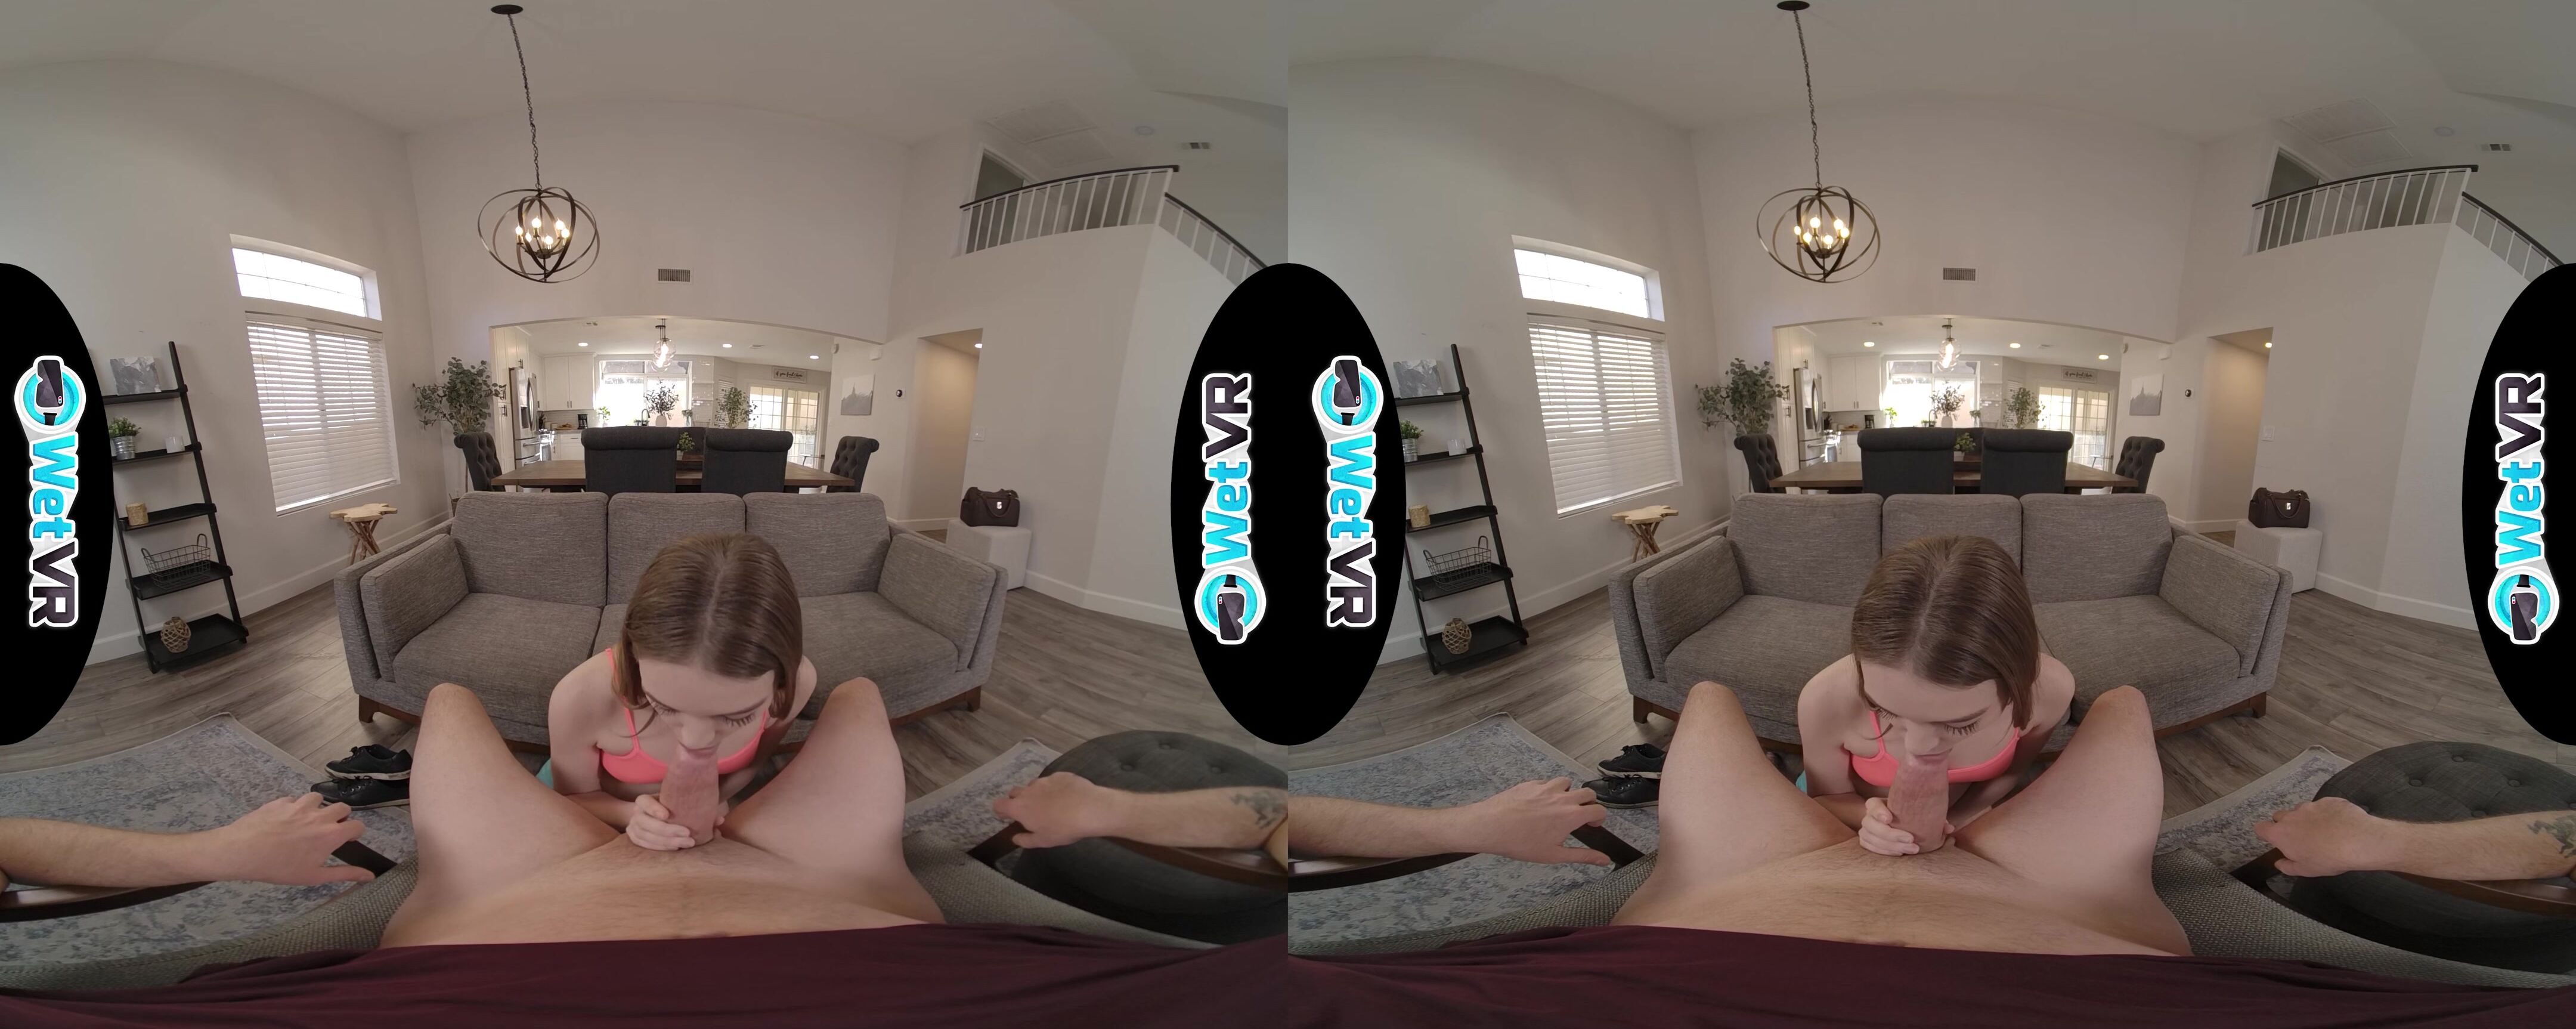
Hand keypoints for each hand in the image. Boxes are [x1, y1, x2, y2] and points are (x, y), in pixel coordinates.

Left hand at [202, 793, 371, 884]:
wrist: (242, 851)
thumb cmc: (280, 868)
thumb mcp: (314, 876)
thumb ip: (345, 874)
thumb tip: (371, 875)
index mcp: (332, 834)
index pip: (358, 825)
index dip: (354, 833)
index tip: (345, 841)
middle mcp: (320, 815)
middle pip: (342, 808)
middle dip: (339, 818)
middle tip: (324, 832)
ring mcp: (300, 805)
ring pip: (319, 799)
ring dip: (317, 809)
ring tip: (304, 823)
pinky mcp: (281, 801)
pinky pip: (294, 800)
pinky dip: (294, 808)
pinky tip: (284, 821)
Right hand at [627, 793, 714, 850]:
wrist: (650, 815)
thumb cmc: (671, 806)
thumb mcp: (680, 803)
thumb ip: (698, 807)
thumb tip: (719, 820)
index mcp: (644, 800)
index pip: (644, 802)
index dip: (654, 808)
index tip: (667, 815)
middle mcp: (635, 813)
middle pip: (646, 822)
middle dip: (668, 830)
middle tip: (688, 835)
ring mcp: (632, 826)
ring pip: (646, 836)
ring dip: (667, 842)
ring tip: (686, 844)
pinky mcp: (634, 838)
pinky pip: (644, 845)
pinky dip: (659, 847)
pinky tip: (675, 849)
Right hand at [994, 772, 1123, 847]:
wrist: (1089, 808)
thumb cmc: (1062, 828)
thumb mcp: (1043, 841)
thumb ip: (1026, 839)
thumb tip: (1015, 838)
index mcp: (1019, 807)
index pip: (999, 804)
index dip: (1000, 810)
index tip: (1006, 815)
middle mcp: (1028, 790)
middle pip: (1014, 792)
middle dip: (1017, 800)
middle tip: (1029, 812)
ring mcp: (1045, 780)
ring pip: (1034, 785)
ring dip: (1036, 793)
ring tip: (1050, 804)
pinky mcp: (1061, 775)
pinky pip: (1052, 781)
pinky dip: (1054, 788)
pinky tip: (1066, 796)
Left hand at [1455, 778, 1610, 865]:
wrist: (1491, 825)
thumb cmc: (1523, 844)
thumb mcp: (1554, 855)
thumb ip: (1583, 856)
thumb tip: (1606, 860)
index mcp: (1572, 815)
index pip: (1599, 810)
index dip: (1599, 818)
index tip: (1591, 826)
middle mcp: (1563, 797)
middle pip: (1587, 793)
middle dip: (1588, 804)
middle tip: (1577, 817)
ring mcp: (1546, 787)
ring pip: (1567, 783)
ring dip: (1568, 793)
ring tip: (1557, 808)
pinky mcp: (1530, 783)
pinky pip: (1547, 783)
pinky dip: (1549, 790)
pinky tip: (1538, 804)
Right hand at [1857, 796, 1951, 855]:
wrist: (1899, 823)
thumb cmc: (1910, 815)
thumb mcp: (1920, 812)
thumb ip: (1934, 818)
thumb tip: (1949, 828)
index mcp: (1877, 804)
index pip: (1872, 804)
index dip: (1878, 811)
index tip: (1889, 819)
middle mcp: (1868, 816)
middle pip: (1871, 824)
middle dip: (1890, 834)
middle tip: (1911, 840)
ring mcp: (1865, 830)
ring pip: (1868, 837)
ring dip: (1889, 845)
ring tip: (1910, 850)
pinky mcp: (1866, 841)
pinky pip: (1868, 846)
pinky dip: (1882, 851)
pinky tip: (1899, 853)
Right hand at [2254, 797, 2391, 876]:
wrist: (2358, 841)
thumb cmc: (2328, 859)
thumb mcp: (2306, 870)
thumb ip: (2288, 866)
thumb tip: (2279, 863)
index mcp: (2281, 833)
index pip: (2261, 828)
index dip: (2265, 833)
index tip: (2273, 839)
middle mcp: (2292, 815)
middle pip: (2279, 816)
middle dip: (2286, 824)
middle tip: (2301, 837)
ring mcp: (2311, 805)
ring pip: (2302, 810)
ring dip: (2307, 818)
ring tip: (2324, 831)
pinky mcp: (2329, 800)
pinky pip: (2323, 806)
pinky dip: (2327, 814)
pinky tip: (2340, 824)